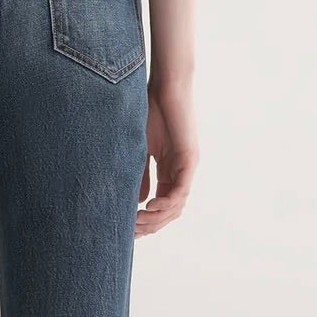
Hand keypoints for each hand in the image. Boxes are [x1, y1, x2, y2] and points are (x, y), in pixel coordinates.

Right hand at [137, 78, 198, 236]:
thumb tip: (138, 202)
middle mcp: (181, 172)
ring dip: (156, 218)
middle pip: (170, 211)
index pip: (162, 205)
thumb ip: (140, 174)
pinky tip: (147, 206)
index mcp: (170, 170)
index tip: (127, 228)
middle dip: (150, 225)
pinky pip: (180, 190)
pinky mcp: (189, 159)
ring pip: (176, 206)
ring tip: (137, 221)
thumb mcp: (140, 149)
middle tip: (130, 231)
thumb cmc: (150, 110)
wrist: (165, 86)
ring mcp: (187, 167)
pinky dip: (165, 202)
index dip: (146, 220)